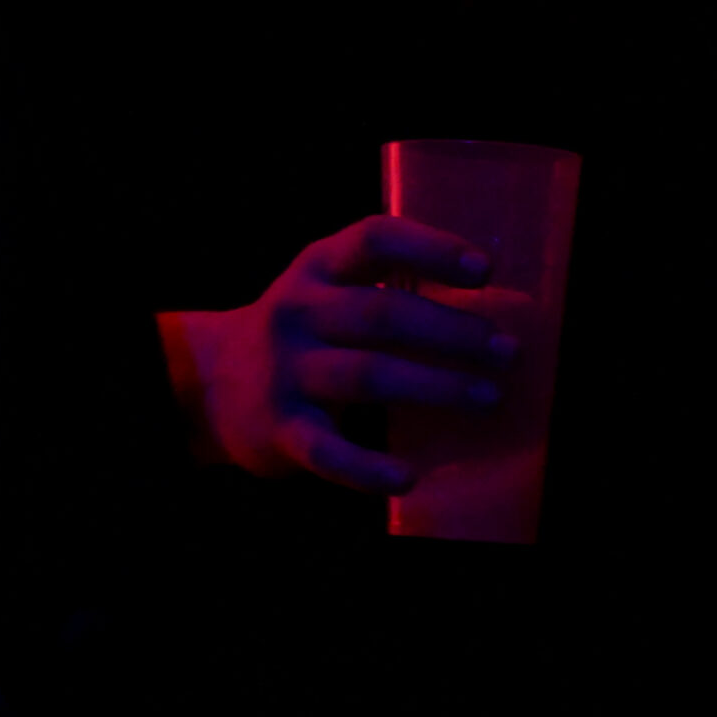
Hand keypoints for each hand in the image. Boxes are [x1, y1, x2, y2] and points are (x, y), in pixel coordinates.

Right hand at [164, 216, 517, 495]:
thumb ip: (384, 286)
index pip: (374, 240)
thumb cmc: (301, 332)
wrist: (211, 381)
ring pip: (368, 376)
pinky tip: (407, 476)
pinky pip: (329, 451)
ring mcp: (287, 371)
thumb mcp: (325, 288)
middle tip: (505, 350)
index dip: (431, 249)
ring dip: (435, 386)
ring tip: (487, 397)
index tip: (483, 270)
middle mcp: (298, 311)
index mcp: (317, 268)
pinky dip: (369, 467)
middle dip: (451, 330)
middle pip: (381, 314)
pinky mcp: (281, 428)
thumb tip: (487, 311)